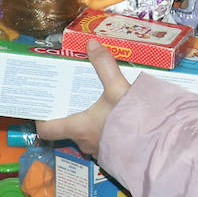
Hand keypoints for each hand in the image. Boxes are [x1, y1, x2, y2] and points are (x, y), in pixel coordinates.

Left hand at [35, 40, 129, 156]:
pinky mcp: (113, 153)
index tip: (43, 106)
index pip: (47, 129)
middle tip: (75, 95)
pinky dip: (104, 129)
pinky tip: (115, 117)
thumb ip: (104, 65)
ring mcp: (98, 150)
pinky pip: (102, 140)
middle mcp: (83, 142)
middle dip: (70, 112)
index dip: (42, 118)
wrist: (155, 145)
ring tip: (96, 103)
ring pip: (86, 135)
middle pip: (68, 128)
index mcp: (78, 127)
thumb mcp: (117, 88)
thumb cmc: (129, 119)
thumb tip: (91, 43)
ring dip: (89, 122)